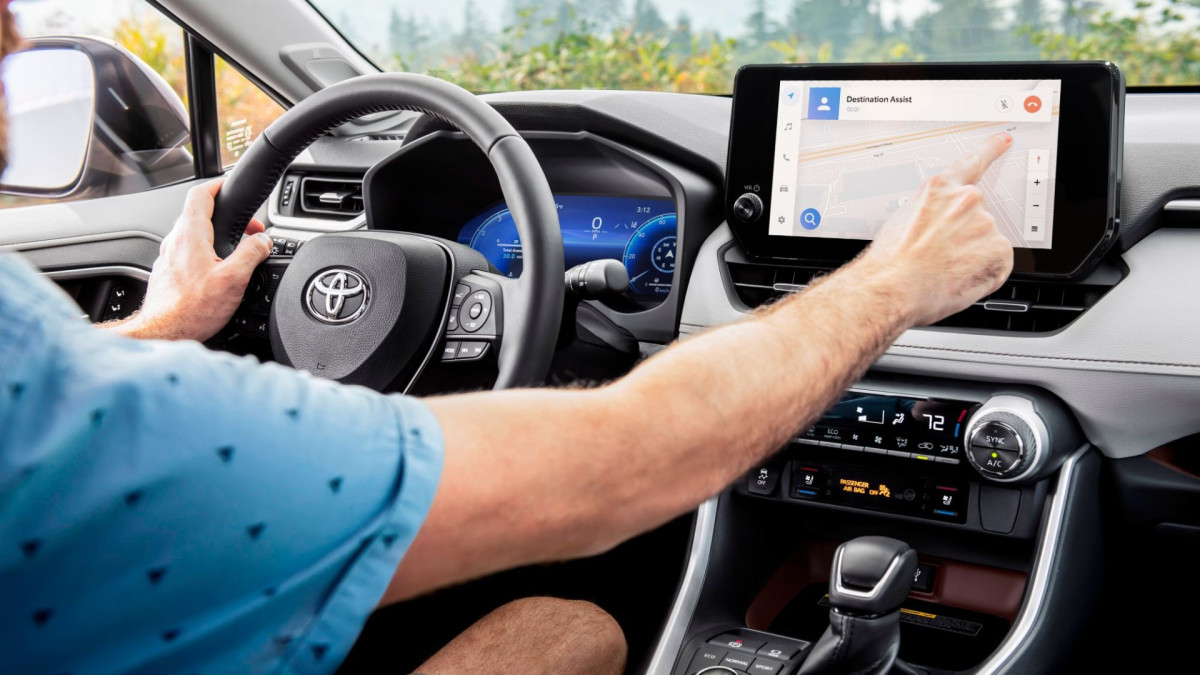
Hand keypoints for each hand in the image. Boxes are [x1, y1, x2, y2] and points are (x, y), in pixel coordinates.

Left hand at [105, 179, 272, 340]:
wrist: (165, 333)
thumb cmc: (192, 309)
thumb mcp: (234, 279)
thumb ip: (252, 253)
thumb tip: (263, 241)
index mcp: (190, 234)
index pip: (200, 194)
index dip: (218, 185)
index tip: (231, 186)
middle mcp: (175, 241)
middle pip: (199, 214)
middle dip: (226, 216)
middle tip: (250, 230)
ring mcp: (169, 257)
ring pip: (194, 234)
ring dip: (216, 235)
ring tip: (237, 250)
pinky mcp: (168, 272)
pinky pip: (189, 252)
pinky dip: (206, 252)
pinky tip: (219, 269)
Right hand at [854, 132, 1014, 326]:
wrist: (892, 287)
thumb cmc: (890, 262)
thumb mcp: (901, 223)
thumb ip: (929, 214)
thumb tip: (940, 228)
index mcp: (939, 189)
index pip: (972, 163)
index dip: (991, 150)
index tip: (1004, 140)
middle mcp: (966, 200)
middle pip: (977, 219)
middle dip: (965, 238)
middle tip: (940, 258)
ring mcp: (985, 224)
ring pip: (987, 244)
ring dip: (972, 259)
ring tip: (943, 272)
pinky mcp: (999, 249)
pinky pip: (998, 265)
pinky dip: (983, 276)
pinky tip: (959, 279)